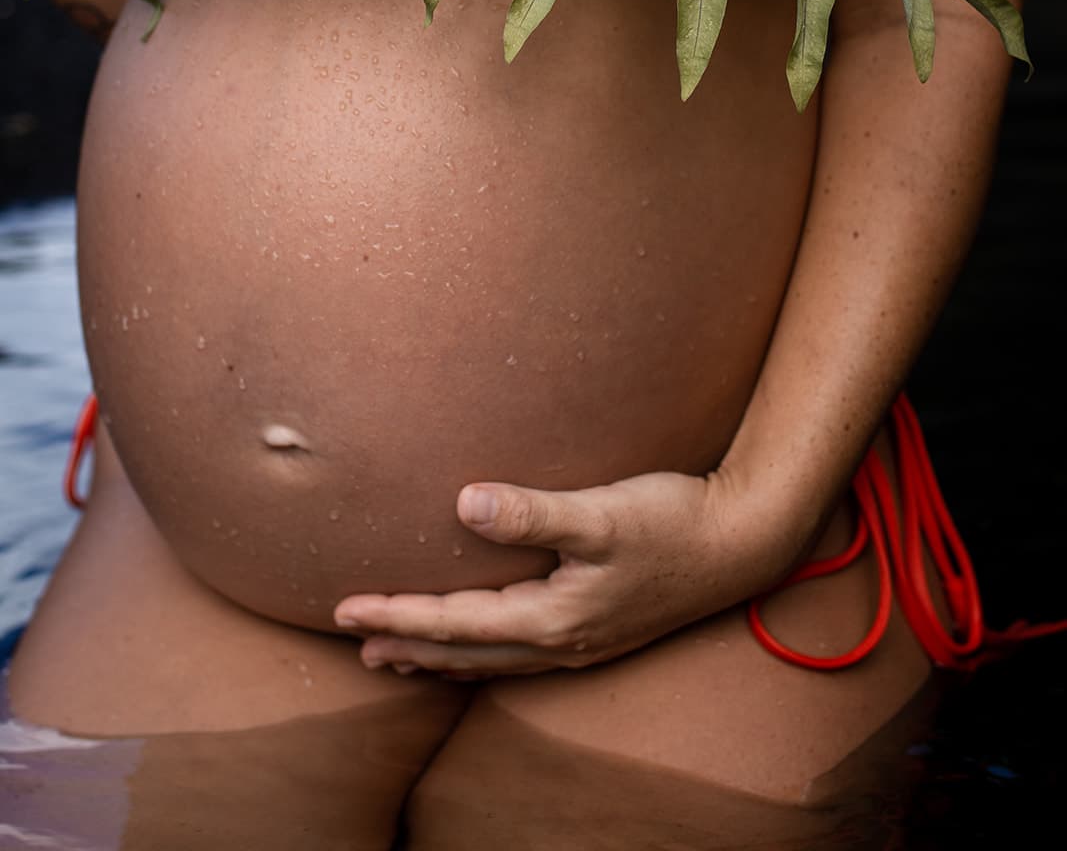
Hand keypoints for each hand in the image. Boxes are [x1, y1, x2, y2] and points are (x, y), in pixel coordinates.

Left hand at [334, 466, 800, 677]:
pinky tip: (481, 643)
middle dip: (405, 642)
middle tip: (352, 638)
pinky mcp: (598, 626)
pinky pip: (519, 653)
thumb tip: (465, 504)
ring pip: (490, 659)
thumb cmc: (673, 521)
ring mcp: (582, 641)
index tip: (345, 606)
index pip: (454, 623)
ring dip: (438, 655)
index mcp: (552, 618)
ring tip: (396, 655)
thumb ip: (532, 512)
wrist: (743, 543)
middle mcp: (561, 642)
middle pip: (463, 652)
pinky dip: (481, 652)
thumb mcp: (602, 512)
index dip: (396, 613)